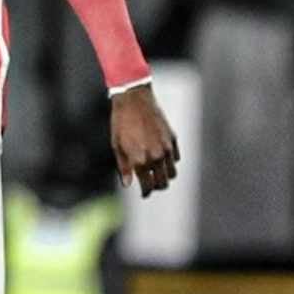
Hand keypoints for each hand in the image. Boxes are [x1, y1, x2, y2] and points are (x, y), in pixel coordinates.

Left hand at [111, 83, 178, 197]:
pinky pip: (176, 158)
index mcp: (140, 160)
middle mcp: (156, 157)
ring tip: (157, 174)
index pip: (148, 186)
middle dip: (156, 187)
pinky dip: (170, 162)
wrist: (134, 99)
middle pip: (163, 183)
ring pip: (172, 173)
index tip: (144, 194)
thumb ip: (124, 167)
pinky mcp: (173, 139)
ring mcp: (167, 148)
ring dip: (165, 176)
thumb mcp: (117, 146)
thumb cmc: (121, 122)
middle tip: (150, 185)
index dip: (146, 193)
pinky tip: (161, 159)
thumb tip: (128, 184)